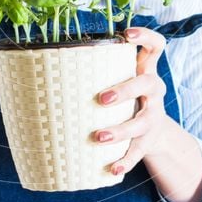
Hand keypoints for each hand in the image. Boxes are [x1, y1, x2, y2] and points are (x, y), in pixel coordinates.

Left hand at [92, 26, 174, 175]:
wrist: (153, 132)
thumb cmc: (124, 97)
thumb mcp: (120, 78)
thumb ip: (97, 68)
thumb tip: (45, 59)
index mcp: (146, 70)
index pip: (155, 46)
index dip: (145, 36)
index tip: (126, 33)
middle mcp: (154, 90)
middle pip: (147, 83)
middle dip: (125, 90)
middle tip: (101, 99)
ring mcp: (154, 116)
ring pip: (143, 121)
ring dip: (121, 130)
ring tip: (98, 137)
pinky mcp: (150, 140)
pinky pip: (140, 152)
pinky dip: (126, 160)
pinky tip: (112, 168)